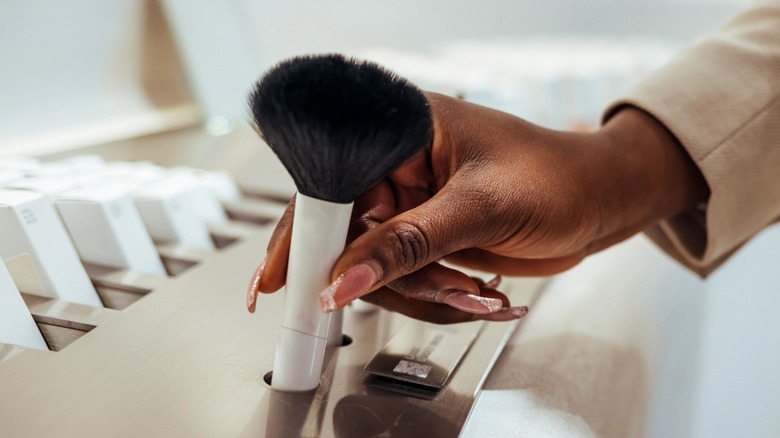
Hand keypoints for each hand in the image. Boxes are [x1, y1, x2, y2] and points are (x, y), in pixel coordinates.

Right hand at [247, 93, 707, 322]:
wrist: (600, 202)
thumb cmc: (559, 177)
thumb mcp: (482, 208)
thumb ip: (408, 244)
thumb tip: (346, 276)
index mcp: (401, 129)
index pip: (330, 180)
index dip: (303, 232)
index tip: (287, 278)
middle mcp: (397, 166)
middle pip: (346, 235)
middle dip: (385, 276)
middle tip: (429, 289)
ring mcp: (410, 206)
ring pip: (375, 269)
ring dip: (425, 292)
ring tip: (477, 289)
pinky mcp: (424, 239)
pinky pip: (405, 281)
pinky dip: (437, 297)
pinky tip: (479, 291)